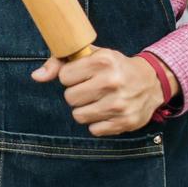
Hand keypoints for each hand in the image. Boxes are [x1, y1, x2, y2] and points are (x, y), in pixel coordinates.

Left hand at [31, 48, 166, 135]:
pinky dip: (97, 123)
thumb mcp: (91, 56)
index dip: (70, 76)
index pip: (64, 77)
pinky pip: (93, 130)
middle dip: (76, 94)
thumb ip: (60, 62)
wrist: (152, 82)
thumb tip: (36, 76)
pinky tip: (107, 111)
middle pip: (70, 98)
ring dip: (85, 110)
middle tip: (90, 89)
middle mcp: (112, 82)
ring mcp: (119, 104)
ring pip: (79, 116)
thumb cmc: (114, 67)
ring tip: (98, 100)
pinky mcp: (125, 122)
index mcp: (103, 61)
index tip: (81, 75)